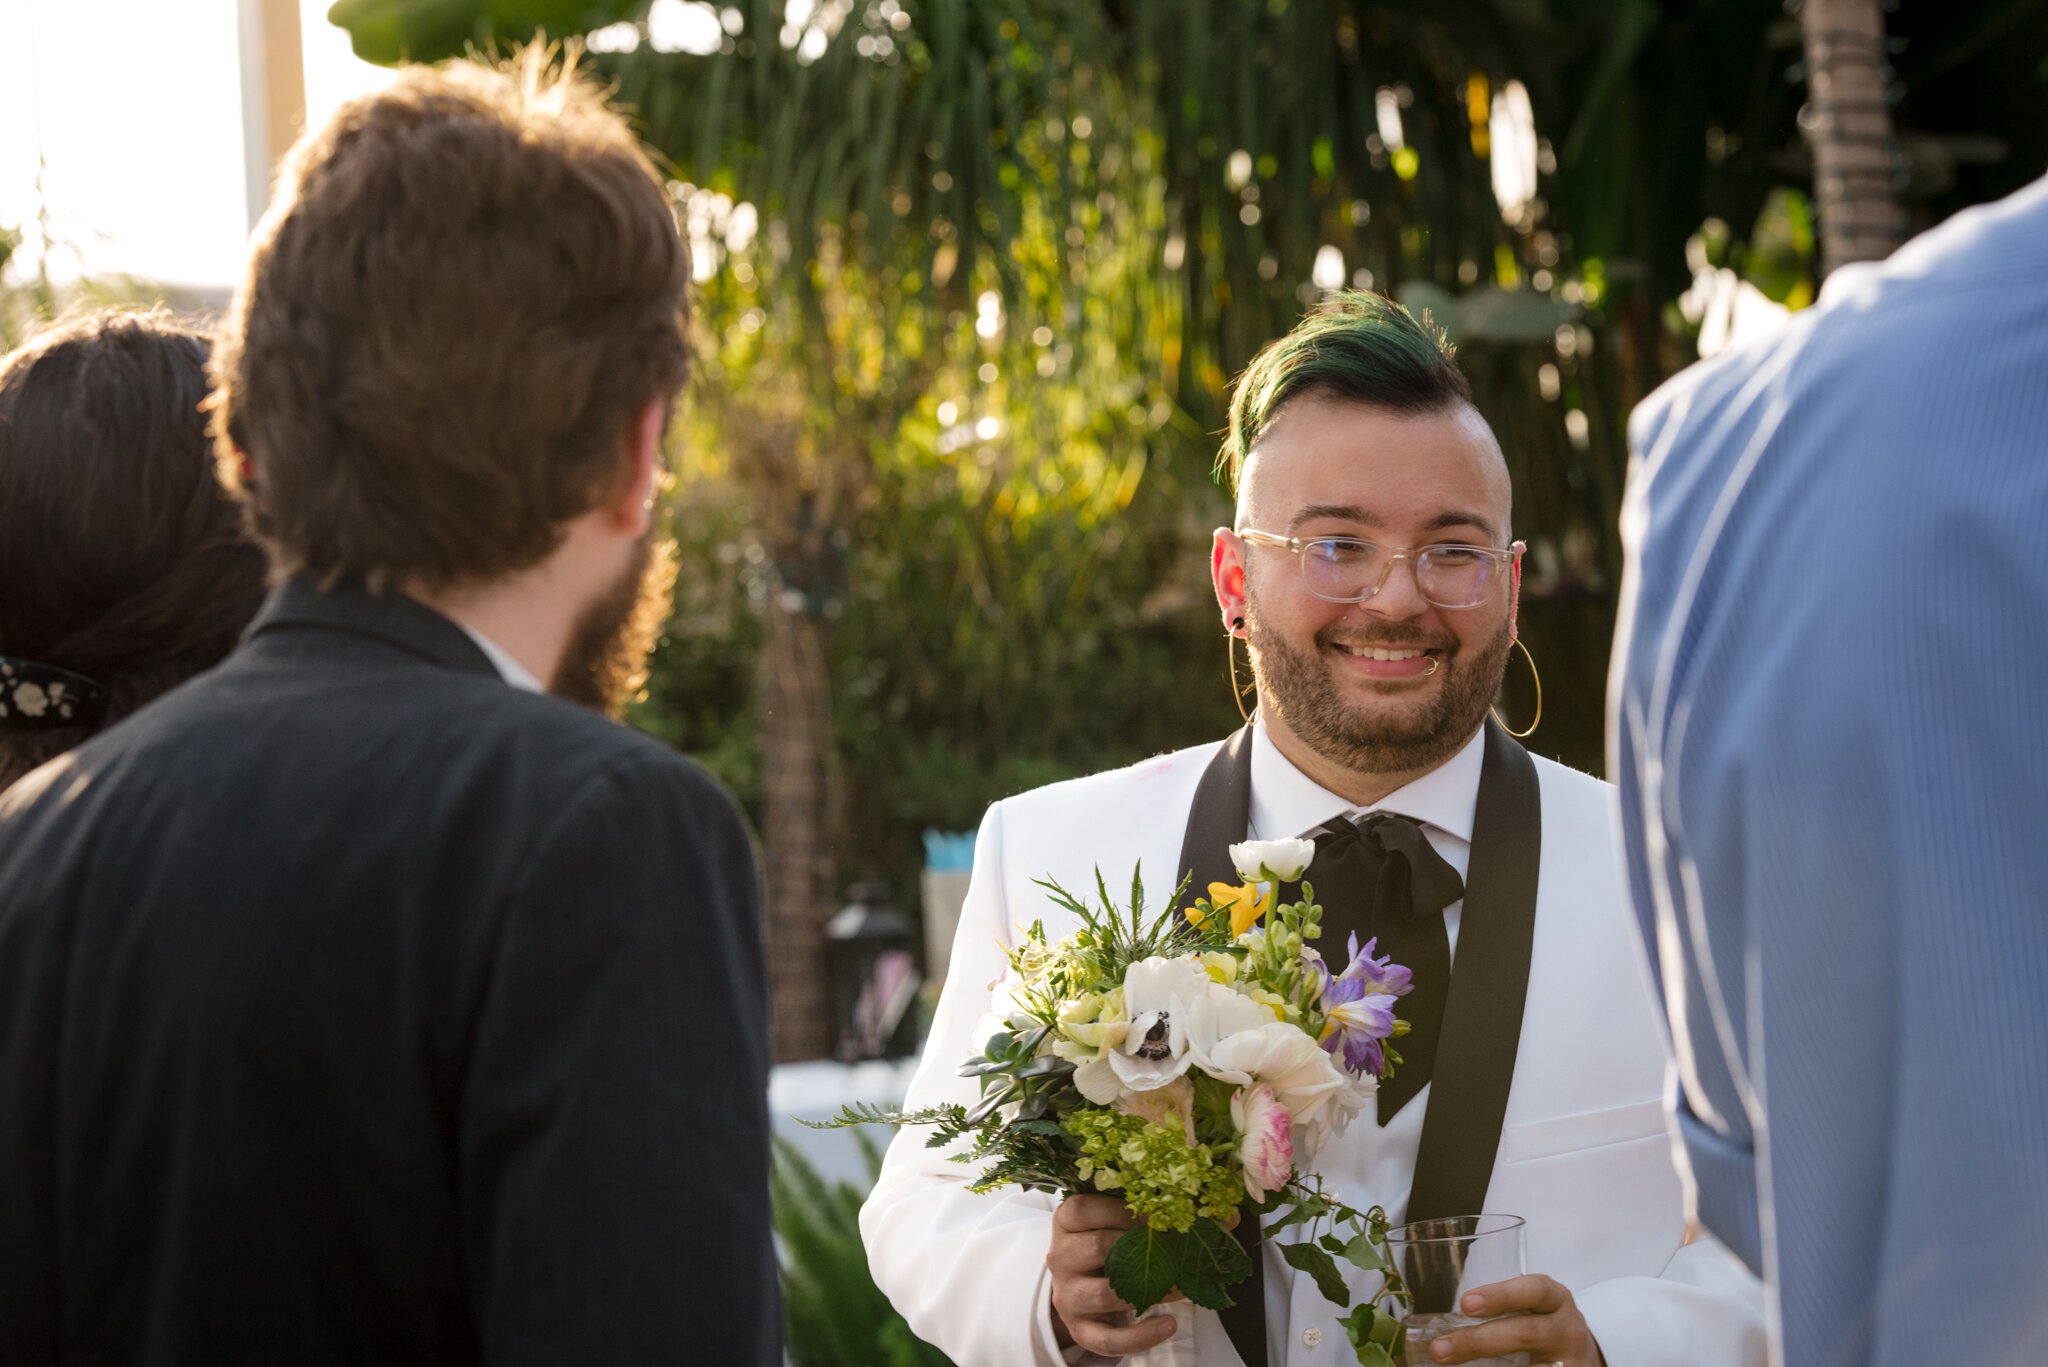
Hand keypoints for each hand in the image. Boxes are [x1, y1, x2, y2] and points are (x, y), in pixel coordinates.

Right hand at [1046, 1195, 1181, 1356]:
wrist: (1083, 1289)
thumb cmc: (1104, 1247)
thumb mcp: (1111, 1223)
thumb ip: (1139, 1212)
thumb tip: (1204, 1214)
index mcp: (1065, 1224)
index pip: (1082, 1210)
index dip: (1121, 1210)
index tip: (1157, 1215)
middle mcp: (1061, 1258)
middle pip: (1098, 1248)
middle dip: (1142, 1248)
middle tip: (1178, 1249)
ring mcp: (1068, 1296)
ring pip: (1105, 1294)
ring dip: (1149, 1290)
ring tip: (1182, 1287)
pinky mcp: (1080, 1329)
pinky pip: (1108, 1339)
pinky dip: (1141, 1336)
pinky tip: (1169, 1325)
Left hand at [1420, 1274, 1605, 1366]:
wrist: (1582, 1356)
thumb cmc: (1542, 1326)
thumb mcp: (1530, 1308)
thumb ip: (1496, 1309)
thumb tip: (1431, 1329)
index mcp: (1554, 1299)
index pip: (1534, 1290)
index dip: (1500, 1295)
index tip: (1466, 1303)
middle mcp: (1566, 1329)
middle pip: (1525, 1333)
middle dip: (1478, 1342)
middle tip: (1440, 1349)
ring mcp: (1570, 1361)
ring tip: (1451, 1366)